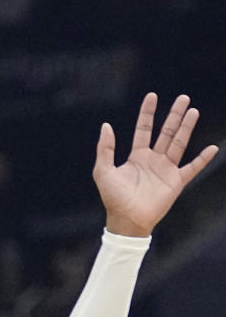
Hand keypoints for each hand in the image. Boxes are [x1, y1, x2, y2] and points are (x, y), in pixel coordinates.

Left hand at [95, 92, 218, 236]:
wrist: (127, 220)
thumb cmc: (113, 198)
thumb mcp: (103, 171)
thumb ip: (105, 148)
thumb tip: (106, 125)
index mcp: (137, 156)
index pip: (144, 129)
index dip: (147, 113)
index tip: (152, 96)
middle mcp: (153, 160)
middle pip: (166, 132)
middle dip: (174, 115)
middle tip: (183, 98)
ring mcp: (166, 170)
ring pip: (179, 144)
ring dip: (186, 128)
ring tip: (193, 111)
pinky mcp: (176, 182)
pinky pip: (192, 168)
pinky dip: (203, 159)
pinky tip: (212, 148)